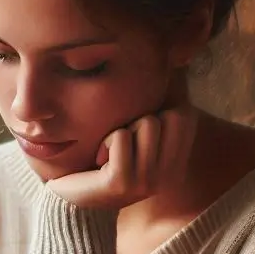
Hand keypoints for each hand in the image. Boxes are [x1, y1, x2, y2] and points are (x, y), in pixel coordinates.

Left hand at [46, 106, 196, 210]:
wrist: (70, 196)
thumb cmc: (102, 157)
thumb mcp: (135, 132)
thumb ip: (157, 104)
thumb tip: (178, 57)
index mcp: (175, 165)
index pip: (184, 116)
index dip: (158, 113)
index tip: (136, 135)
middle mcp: (167, 177)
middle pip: (166, 118)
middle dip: (138, 121)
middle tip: (121, 146)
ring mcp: (147, 183)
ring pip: (146, 124)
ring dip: (121, 131)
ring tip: (109, 154)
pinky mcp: (121, 184)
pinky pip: (121, 138)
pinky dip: (106, 142)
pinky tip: (98, 161)